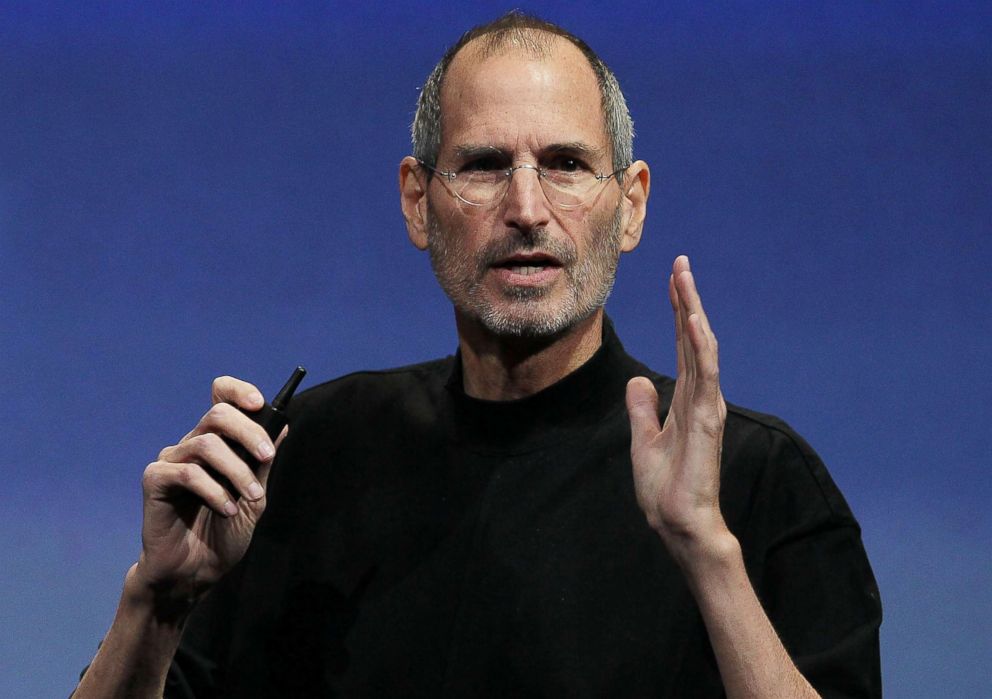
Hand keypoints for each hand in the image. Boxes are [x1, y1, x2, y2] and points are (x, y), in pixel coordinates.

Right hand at [133, 377, 284, 610]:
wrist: (195, 572)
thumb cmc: (224, 534)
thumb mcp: (255, 496)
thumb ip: (263, 463)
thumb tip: (283, 425)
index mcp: (217, 443)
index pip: (220, 396)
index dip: (238, 391)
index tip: (261, 402)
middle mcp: (192, 445)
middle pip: (218, 413)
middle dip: (249, 432)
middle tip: (268, 457)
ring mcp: (171, 460)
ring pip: (206, 443)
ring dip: (237, 470)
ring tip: (251, 498)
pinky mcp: (154, 480)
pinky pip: (187, 472)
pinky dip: (214, 490)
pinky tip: (227, 510)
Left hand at [626, 256, 729, 563]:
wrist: (678, 524)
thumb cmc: (666, 490)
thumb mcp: (644, 441)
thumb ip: (643, 410)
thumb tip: (639, 382)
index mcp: (686, 400)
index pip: (684, 346)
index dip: (678, 311)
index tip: (673, 279)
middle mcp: (701, 397)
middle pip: (694, 338)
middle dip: (687, 300)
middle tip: (680, 263)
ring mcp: (706, 406)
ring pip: (702, 347)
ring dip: (693, 311)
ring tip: (684, 278)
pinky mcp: (707, 419)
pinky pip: (705, 374)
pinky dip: (700, 344)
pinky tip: (692, 319)